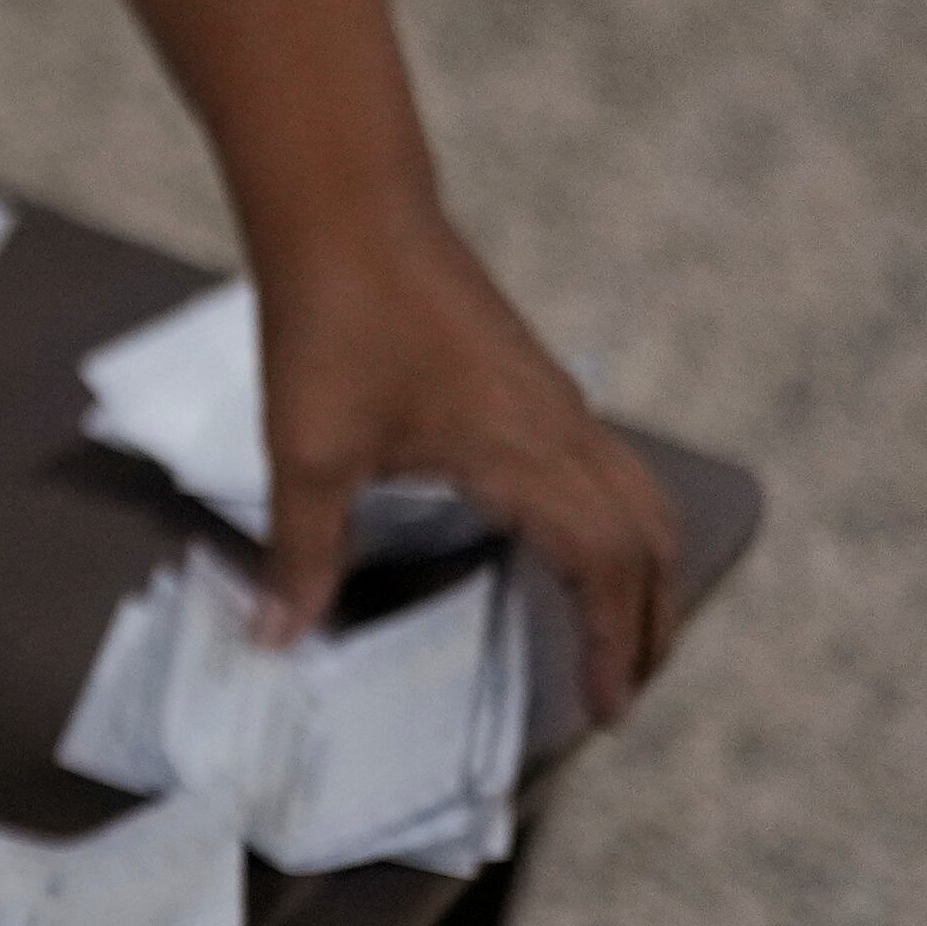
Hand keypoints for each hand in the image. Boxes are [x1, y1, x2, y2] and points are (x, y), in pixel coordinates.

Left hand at [253, 206, 676, 721]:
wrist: (351, 216)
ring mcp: (556, 403)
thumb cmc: (336, 325)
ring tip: (614, 634)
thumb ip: (302, 553)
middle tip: (621, 691)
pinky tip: (566, 548)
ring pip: (636, 500)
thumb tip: (281, 637)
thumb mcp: (308, 454)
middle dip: (646, 621)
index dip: (610, 644)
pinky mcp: (533, 385)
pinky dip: (611, 525)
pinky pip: (604, 469)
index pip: (606, 568)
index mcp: (528, 457)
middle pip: (646, 540)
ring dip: (638, 571)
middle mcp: (564, 431)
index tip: (604, 709)